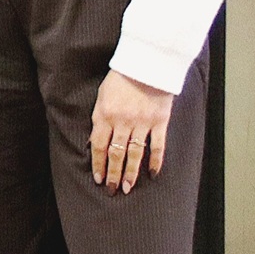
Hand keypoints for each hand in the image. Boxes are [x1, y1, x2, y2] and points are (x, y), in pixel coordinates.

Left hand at [89, 69, 173, 193]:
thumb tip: (94, 142)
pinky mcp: (160, 121)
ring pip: (135, 154)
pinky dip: (156, 161)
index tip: (98, 178)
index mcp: (105, 115)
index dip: (98, 164)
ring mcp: (142, 123)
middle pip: (116, 154)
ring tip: (128, 188)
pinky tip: (153, 173)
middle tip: (112, 189)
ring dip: (131, 173)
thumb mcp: (102, 97)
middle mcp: (122, 122)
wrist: (146, 64)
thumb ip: (99, 119)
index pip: (98, 146)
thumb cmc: (121, 79)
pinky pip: (158, 146)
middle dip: (113, 174)